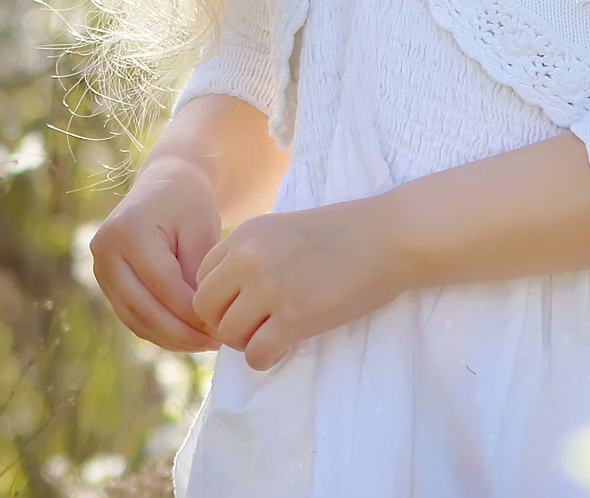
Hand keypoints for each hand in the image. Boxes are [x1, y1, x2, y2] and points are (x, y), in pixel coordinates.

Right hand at [90, 159, 222, 351]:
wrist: (164, 184)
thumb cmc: (188, 204)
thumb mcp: (201, 229)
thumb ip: (198, 273)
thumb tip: (201, 321)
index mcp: (128, 232)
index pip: (163, 286)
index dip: (193, 314)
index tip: (222, 328)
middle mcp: (105, 250)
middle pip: (145, 308)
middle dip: (182, 333)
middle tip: (216, 344)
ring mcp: (100, 268)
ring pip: (136, 319)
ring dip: (171, 338)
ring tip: (205, 343)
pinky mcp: (106, 282)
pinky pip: (132, 317)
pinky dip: (159, 332)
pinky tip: (187, 337)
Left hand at [192, 197, 401, 371]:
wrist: (387, 237)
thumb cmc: (342, 235)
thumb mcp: (283, 230)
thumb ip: (253, 255)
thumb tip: (230, 296)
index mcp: (244, 235)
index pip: (202, 277)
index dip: (218, 300)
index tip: (242, 308)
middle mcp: (248, 258)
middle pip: (205, 307)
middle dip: (224, 324)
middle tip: (252, 328)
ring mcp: (271, 287)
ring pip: (228, 334)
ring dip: (245, 343)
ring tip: (270, 338)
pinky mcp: (296, 316)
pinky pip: (257, 353)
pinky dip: (265, 359)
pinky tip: (282, 349)